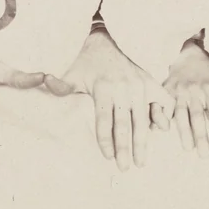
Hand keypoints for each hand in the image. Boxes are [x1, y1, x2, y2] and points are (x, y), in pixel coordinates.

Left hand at [45, 28, 172, 170]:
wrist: (110, 41)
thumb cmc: (89, 62)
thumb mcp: (74, 73)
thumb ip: (62, 86)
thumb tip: (46, 82)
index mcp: (104, 88)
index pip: (104, 120)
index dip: (106, 140)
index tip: (107, 157)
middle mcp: (124, 88)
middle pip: (125, 124)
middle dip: (125, 148)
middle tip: (125, 168)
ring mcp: (140, 86)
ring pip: (143, 119)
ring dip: (143, 141)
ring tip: (141, 161)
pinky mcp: (151, 83)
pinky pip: (162, 102)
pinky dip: (162, 116)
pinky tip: (160, 132)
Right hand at [164, 42, 208, 155]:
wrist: (189, 55)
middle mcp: (193, 90)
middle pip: (197, 115)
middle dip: (200, 136)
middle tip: (205, 155)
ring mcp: (177, 90)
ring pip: (178, 113)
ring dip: (181, 131)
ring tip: (188, 148)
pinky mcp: (164, 89)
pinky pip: (159, 104)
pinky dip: (158, 117)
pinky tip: (158, 131)